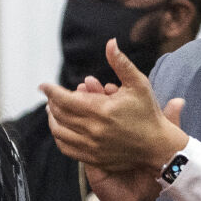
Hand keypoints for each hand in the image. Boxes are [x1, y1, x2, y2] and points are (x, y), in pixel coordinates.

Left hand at [41, 40, 186, 172]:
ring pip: (59, 132)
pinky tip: (61, 129)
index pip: (65, 99)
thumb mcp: (138, 84)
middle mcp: (94, 129)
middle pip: (60, 114)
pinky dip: (59, 137)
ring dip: (52, 120)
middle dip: (52, 103)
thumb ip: (121, 63)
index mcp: (102, 109)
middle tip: (51, 96)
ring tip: (52, 111)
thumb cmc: (148, 113)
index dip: (51, 91)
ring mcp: (92, 146)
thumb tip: (110, 42)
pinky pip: (66, 148)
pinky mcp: (93, 158)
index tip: (43, 86)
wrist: (157, 146)